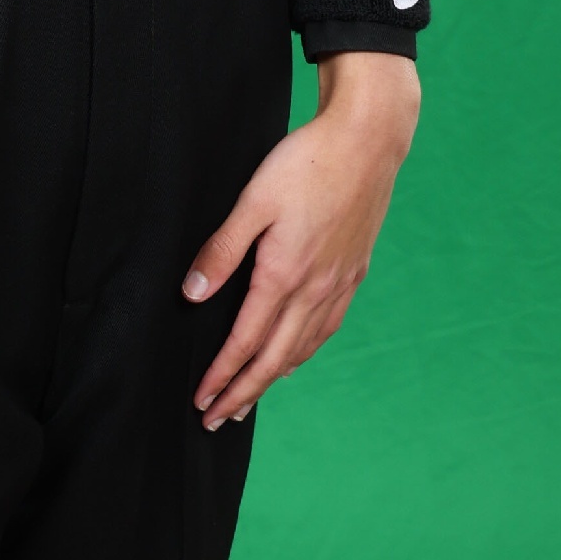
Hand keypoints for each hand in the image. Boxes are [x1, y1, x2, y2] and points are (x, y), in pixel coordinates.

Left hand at [183, 49, 420, 428]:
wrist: (368, 140)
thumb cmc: (307, 163)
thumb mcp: (253, 201)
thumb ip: (222, 251)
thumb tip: (192, 296)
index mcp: (285, 275)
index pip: (246, 342)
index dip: (222, 376)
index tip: (202, 401)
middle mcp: (315, 289)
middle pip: (274, 358)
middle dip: (243, 392)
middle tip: (217, 419)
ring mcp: (339, 282)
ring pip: (303, 347)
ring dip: (273, 378)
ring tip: (250, 398)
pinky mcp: (354, 271)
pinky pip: (327, 327)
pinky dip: (306, 351)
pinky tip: (296, 356)